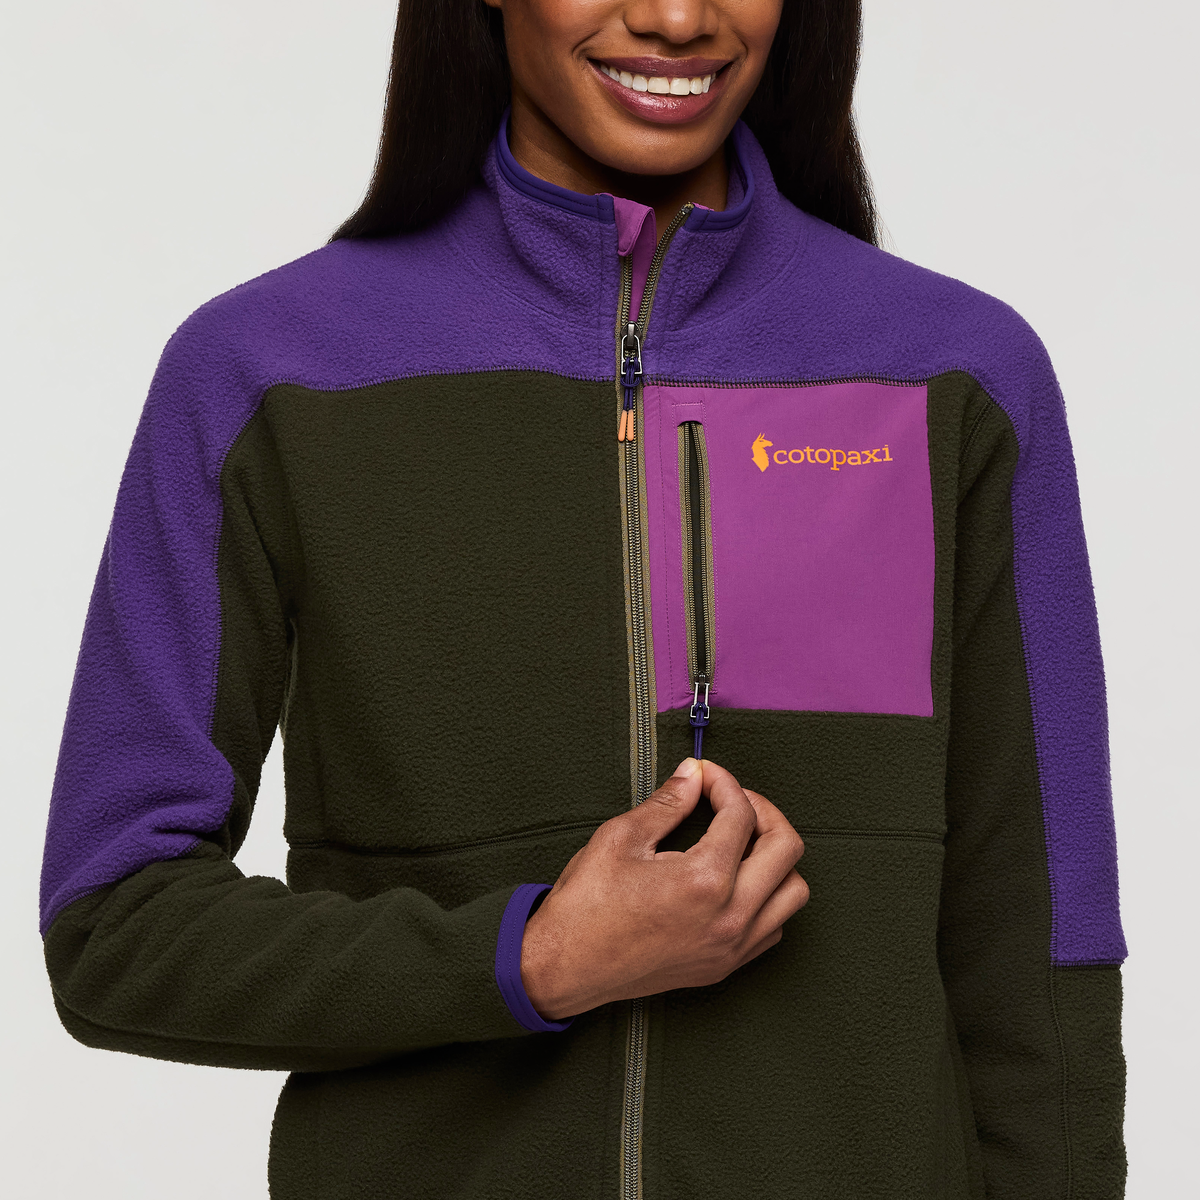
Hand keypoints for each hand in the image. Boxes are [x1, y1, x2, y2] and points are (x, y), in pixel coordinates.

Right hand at [520, 757, 808, 1019]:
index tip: (705, 774)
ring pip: (793, 892)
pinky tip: (736, 880)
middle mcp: (730, 917)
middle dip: (764, 811)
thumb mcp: (621, 838)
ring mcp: (732, 947)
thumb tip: (693, 774)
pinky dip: (768, 897)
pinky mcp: (724, 966)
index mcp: (705, 880)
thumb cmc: (586, 905)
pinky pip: (774, 927)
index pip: (741, 815)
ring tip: (741, 840)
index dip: (724, 782)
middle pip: (787, 848)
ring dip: (775, 858)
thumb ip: (667, 802)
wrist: (566, 968)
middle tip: (732, 800)